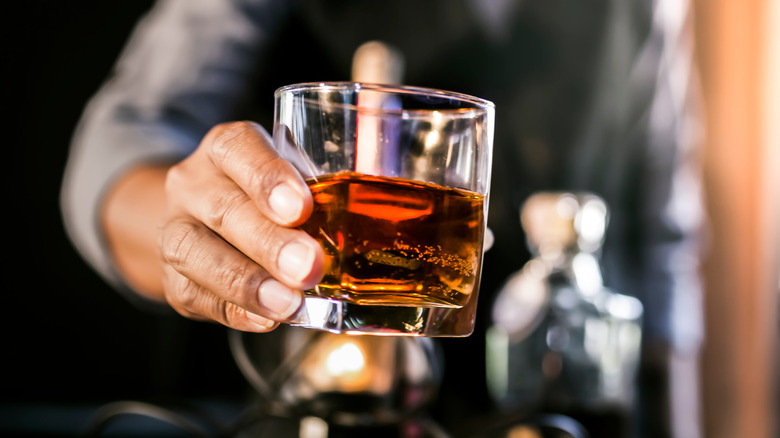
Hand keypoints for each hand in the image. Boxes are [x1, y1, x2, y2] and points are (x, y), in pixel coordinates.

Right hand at [160, 121, 323, 331]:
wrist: (202, 222)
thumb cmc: (264, 199)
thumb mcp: (291, 180)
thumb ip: (322, 196)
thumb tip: (381, 231)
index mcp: (226, 149)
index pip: (238, 148)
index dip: (268, 177)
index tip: (300, 207)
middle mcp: (194, 183)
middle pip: (224, 209)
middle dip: (268, 242)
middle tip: (308, 266)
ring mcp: (176, 229)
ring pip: (194, 252)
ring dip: (246, 282)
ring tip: (288, 303)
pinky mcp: (172, 276)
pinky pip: (192, 294)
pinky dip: (231, 310)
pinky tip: (265, 320)